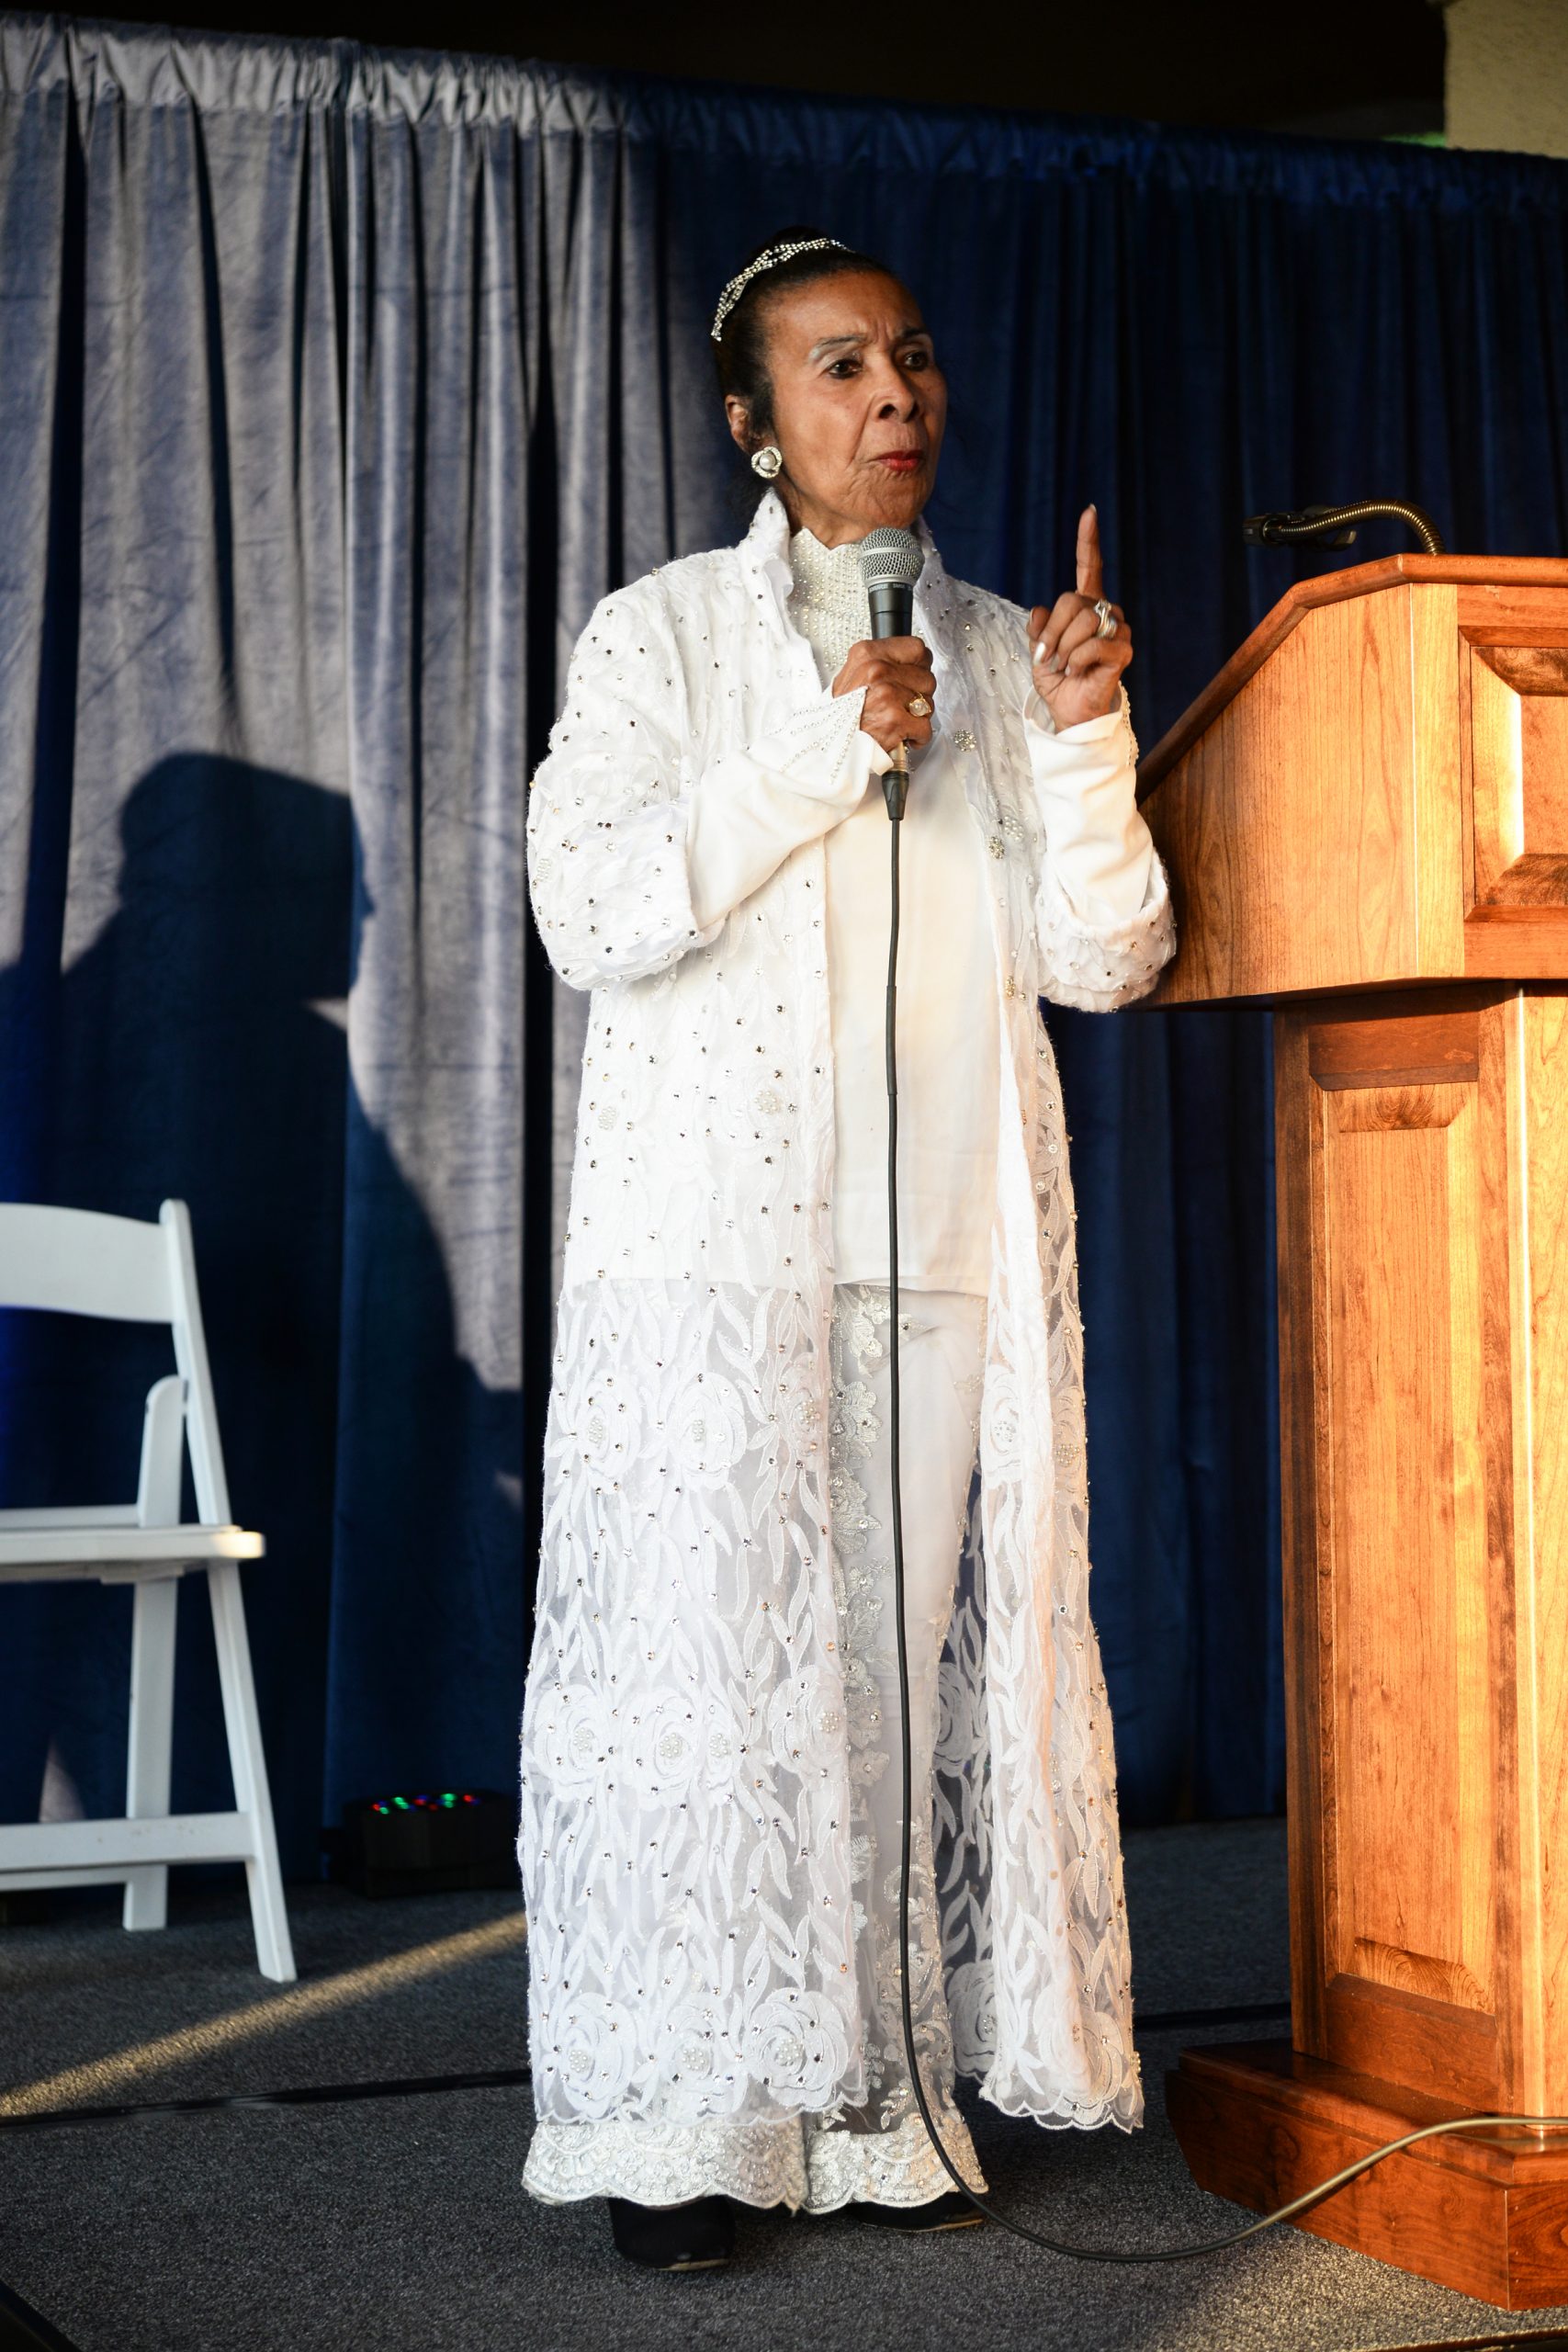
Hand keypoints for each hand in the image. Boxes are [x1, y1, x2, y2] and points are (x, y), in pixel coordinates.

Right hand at [833, 635, 935, 757]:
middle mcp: (878, 671)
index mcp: (867, 655)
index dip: (920, 666)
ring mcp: (888, 695)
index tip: (915, 676)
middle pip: (926, 677)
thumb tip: (907, 662)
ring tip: (898, 719)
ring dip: (918, 716)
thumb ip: (879, 663)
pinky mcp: (896, 720)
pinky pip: (925, 727)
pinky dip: (918, 736)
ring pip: (927, 703)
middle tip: (902, 704)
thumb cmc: (841, 715)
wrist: (833, 744)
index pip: (916, 649)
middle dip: (919, 694)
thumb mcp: (852, 676)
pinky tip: (903, 734)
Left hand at [1028, 505, 1132, 730]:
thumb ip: (1038, 626)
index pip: (1090, 567)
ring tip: (1063, 666)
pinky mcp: (1123, 651)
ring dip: (1062, 648)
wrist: (1070, 712)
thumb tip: (1038, 610)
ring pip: (1082, 621)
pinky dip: (1075, 661)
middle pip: (1071, 600)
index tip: (1089, 513)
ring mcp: (1117, 630)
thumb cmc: (1059, 679)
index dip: (1088, 541)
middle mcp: (1106, 611)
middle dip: (1051, 631)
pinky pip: (1091, 645)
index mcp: (1086, 605)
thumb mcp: (1039, 649)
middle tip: (1046, 656)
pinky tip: (1075, 672)